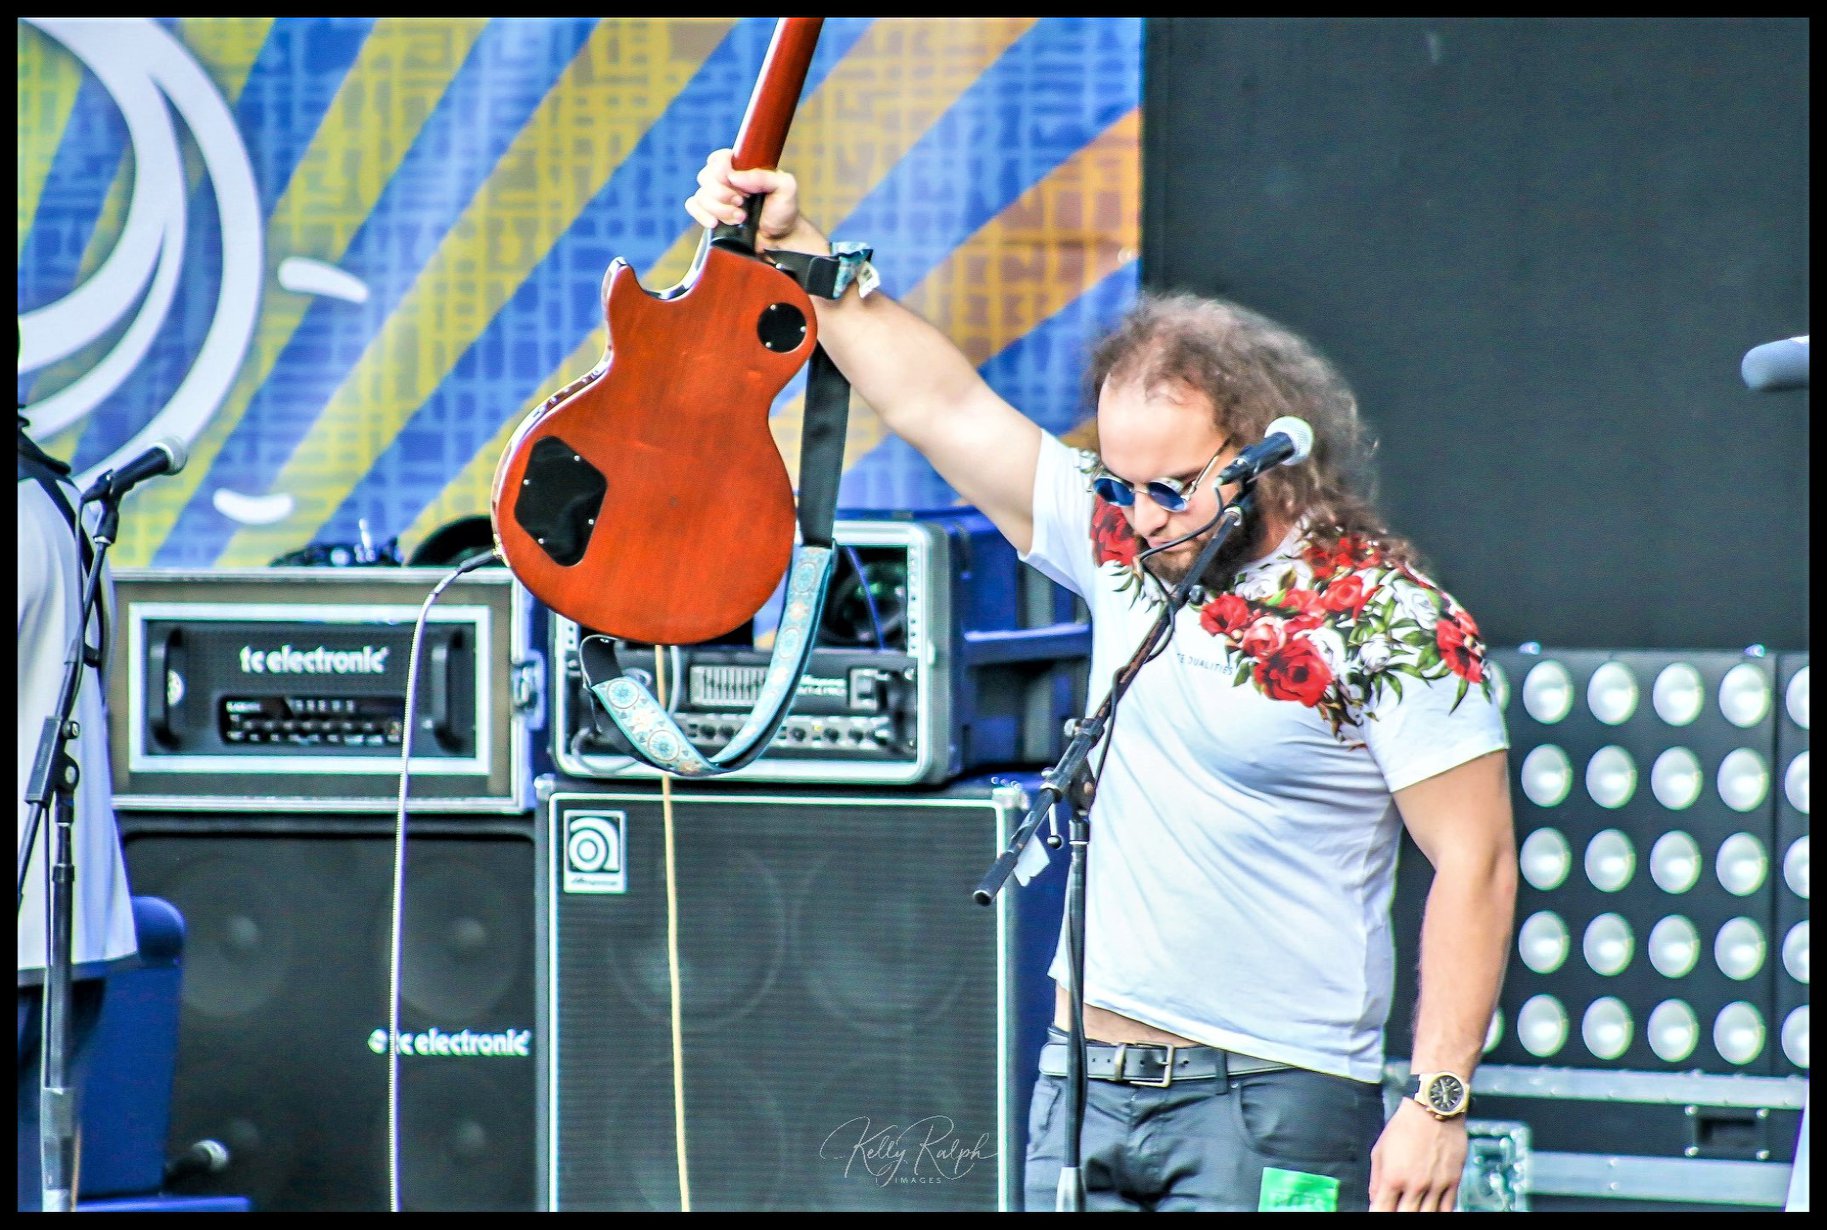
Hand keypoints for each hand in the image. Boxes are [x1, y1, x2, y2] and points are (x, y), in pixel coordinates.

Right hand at [683, 148, 820, 252]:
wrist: (780, 240)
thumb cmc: (784, 211)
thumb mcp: (785, 188)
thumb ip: (764, 176)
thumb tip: (733, 176)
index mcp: (742, 166)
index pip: (719, 159)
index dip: (725, 173)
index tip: (745, 190)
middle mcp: (726, 179)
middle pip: (705, 177)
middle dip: (723, 194)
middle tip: (743, 204)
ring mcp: (717, 197)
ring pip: (700, 195)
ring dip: (719, 209)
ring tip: (740, 219)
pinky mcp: (710, 213)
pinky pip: (692, 205)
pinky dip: (701, 214)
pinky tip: (715, 224)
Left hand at [1369, 1099, 1466, 1211]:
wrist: (1434, 1109)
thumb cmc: (1405, 1126)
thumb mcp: (1380, 1150)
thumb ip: (1376, 1179)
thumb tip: (1375, 1199)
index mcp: (1392, 1177)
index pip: (1382, 1210)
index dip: (1378, 1214)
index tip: (1378, 1212)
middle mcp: (1415, 1185)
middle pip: (1405, 1216)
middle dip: (1398, 1214)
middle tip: (1396, 1208)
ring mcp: (1435, 1185)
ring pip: (1427, 1215)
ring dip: (1418, 1213)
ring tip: (1412, 1207)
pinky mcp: (1453, 1182)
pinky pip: (1447, 1208)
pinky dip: (1438, 1212)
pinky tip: (1430, 1209)